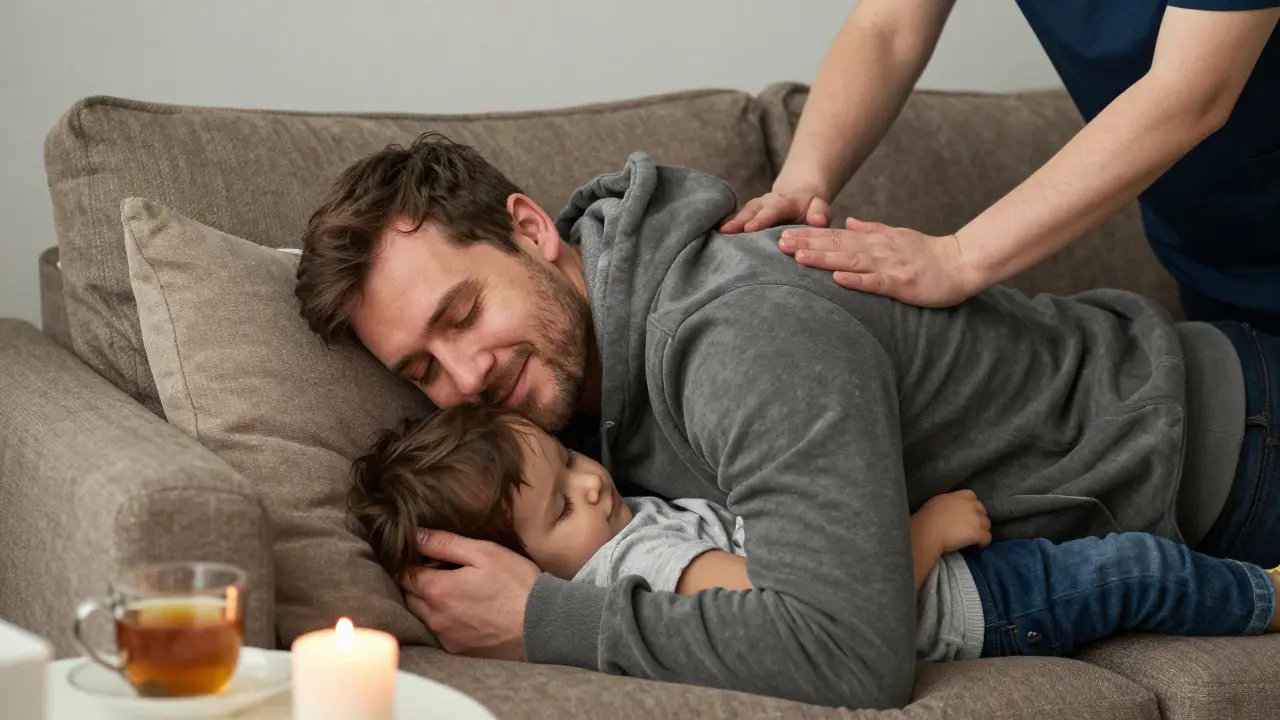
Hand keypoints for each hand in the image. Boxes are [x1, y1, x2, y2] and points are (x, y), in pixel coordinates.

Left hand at [401, 529, 539, 659]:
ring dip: (428, 603)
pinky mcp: (460, 650)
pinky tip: (464, 612)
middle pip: (409, 596)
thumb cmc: (516, 584)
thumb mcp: (484, 552)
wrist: (542, 624)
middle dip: (417, 582)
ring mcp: (447, 637)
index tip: (421, 555)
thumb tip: (415, 536)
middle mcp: (435, 617)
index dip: (410, 561)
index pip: (404, 574)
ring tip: (452, 591)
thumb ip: (445, 543)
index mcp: (437, 590)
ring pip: (422, 616)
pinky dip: (444, 621)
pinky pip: (440, 633)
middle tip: (436, 570)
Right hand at [719, 189, 831, 233]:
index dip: (761, 219)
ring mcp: (754, 209)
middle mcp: (765, 203)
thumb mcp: (820, 208)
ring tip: (716, 236)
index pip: (773, 210)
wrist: (798, 197)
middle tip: (726, 232)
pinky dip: (725, 227)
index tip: (750, 229)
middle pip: (751, 211)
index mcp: (785, 202)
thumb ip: (820, 213)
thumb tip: (819, 221)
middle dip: (738, 221)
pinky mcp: (746, 217)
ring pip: (740, 216)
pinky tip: (712, 238)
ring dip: (729, 225)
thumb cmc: (810, 208)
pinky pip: (734, 221)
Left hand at [778, 218, 979, 306]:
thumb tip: (848, 223)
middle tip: (779, 244)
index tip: (783, 234)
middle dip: (807, 244)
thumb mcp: (897, 235)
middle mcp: (878, 249)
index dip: (809, 235)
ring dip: (823, 259)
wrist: (961, 263)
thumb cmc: (928, 253)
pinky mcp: (902, 283)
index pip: (835, 236)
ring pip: (851, 261)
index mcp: (875, 239)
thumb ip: (871, 229)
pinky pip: (876, 282)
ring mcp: (890, 265)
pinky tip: (837, 278)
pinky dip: (856, 280)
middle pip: (837, 246)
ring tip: (799, 257)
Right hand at [911, 490, 991, 554]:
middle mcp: (969, 505)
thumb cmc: (926, 519)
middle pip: (982, 510)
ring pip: (987, 524)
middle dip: (978, 517)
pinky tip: (977, 545)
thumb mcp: (937, 503)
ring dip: (982, 529)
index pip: (972, 496)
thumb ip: (948, 503)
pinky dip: (983, 542)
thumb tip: (951, 509)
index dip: (971, 505)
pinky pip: (987, 537)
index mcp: (958, 496)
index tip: (966, 512)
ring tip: (974, 536)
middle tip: (970, 526)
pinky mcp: (977, 533)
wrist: (927, 533)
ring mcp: (975, 519)